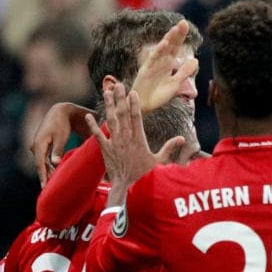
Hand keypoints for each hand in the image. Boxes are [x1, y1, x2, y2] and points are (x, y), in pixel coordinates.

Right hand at [30, 102, 96, 185]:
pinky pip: (43, 160)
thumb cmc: (61, 124)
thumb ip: (58, 150)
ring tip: (51, 187)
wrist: (59, 112)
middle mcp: (35, 147)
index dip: (43, 177)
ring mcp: (37, 147)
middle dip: (44, 178)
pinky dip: (48, 168)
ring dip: (47, 174)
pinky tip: (53, 176)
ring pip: (42, 164)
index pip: (40, 165)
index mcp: (38, 145)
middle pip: (40, 166)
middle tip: (48, 192)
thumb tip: (54, 164)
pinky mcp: (41, 146)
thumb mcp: (61, 137)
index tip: (45, 188)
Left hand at [85, 84, 184, 204]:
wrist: (127, 186)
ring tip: (107, 92)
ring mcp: (114, 143)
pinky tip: (89, 116)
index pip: (136, 117)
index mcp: (139, 139)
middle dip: (120, 98)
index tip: (132, 92)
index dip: (134, 104)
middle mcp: (126, 138)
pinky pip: (98, 135)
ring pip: (111, 120)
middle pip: (122, 114)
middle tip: (118, 85)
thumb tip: (182, 138)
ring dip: (108, 105)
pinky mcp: (105, 149)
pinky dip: (93, 126)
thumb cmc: (145, 174)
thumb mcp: (159, 161)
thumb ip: (169, 147)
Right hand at [130, 19, 198, 113]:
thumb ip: (184, 72)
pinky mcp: (146, 70)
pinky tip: (165, 44)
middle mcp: (160, 62)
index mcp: (168, 64)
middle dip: (176, 34)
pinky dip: (159, 51)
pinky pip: (153, 59)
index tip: (185, 25)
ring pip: (162, 49)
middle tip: (184, 23)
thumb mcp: (176, 83)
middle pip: (169, 45)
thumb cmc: (158, 95)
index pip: (175, 48)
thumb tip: (196, 60)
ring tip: (176, 29)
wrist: (145, 106)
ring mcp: (152, 65)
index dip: (180, 37)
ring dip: (169, 39)